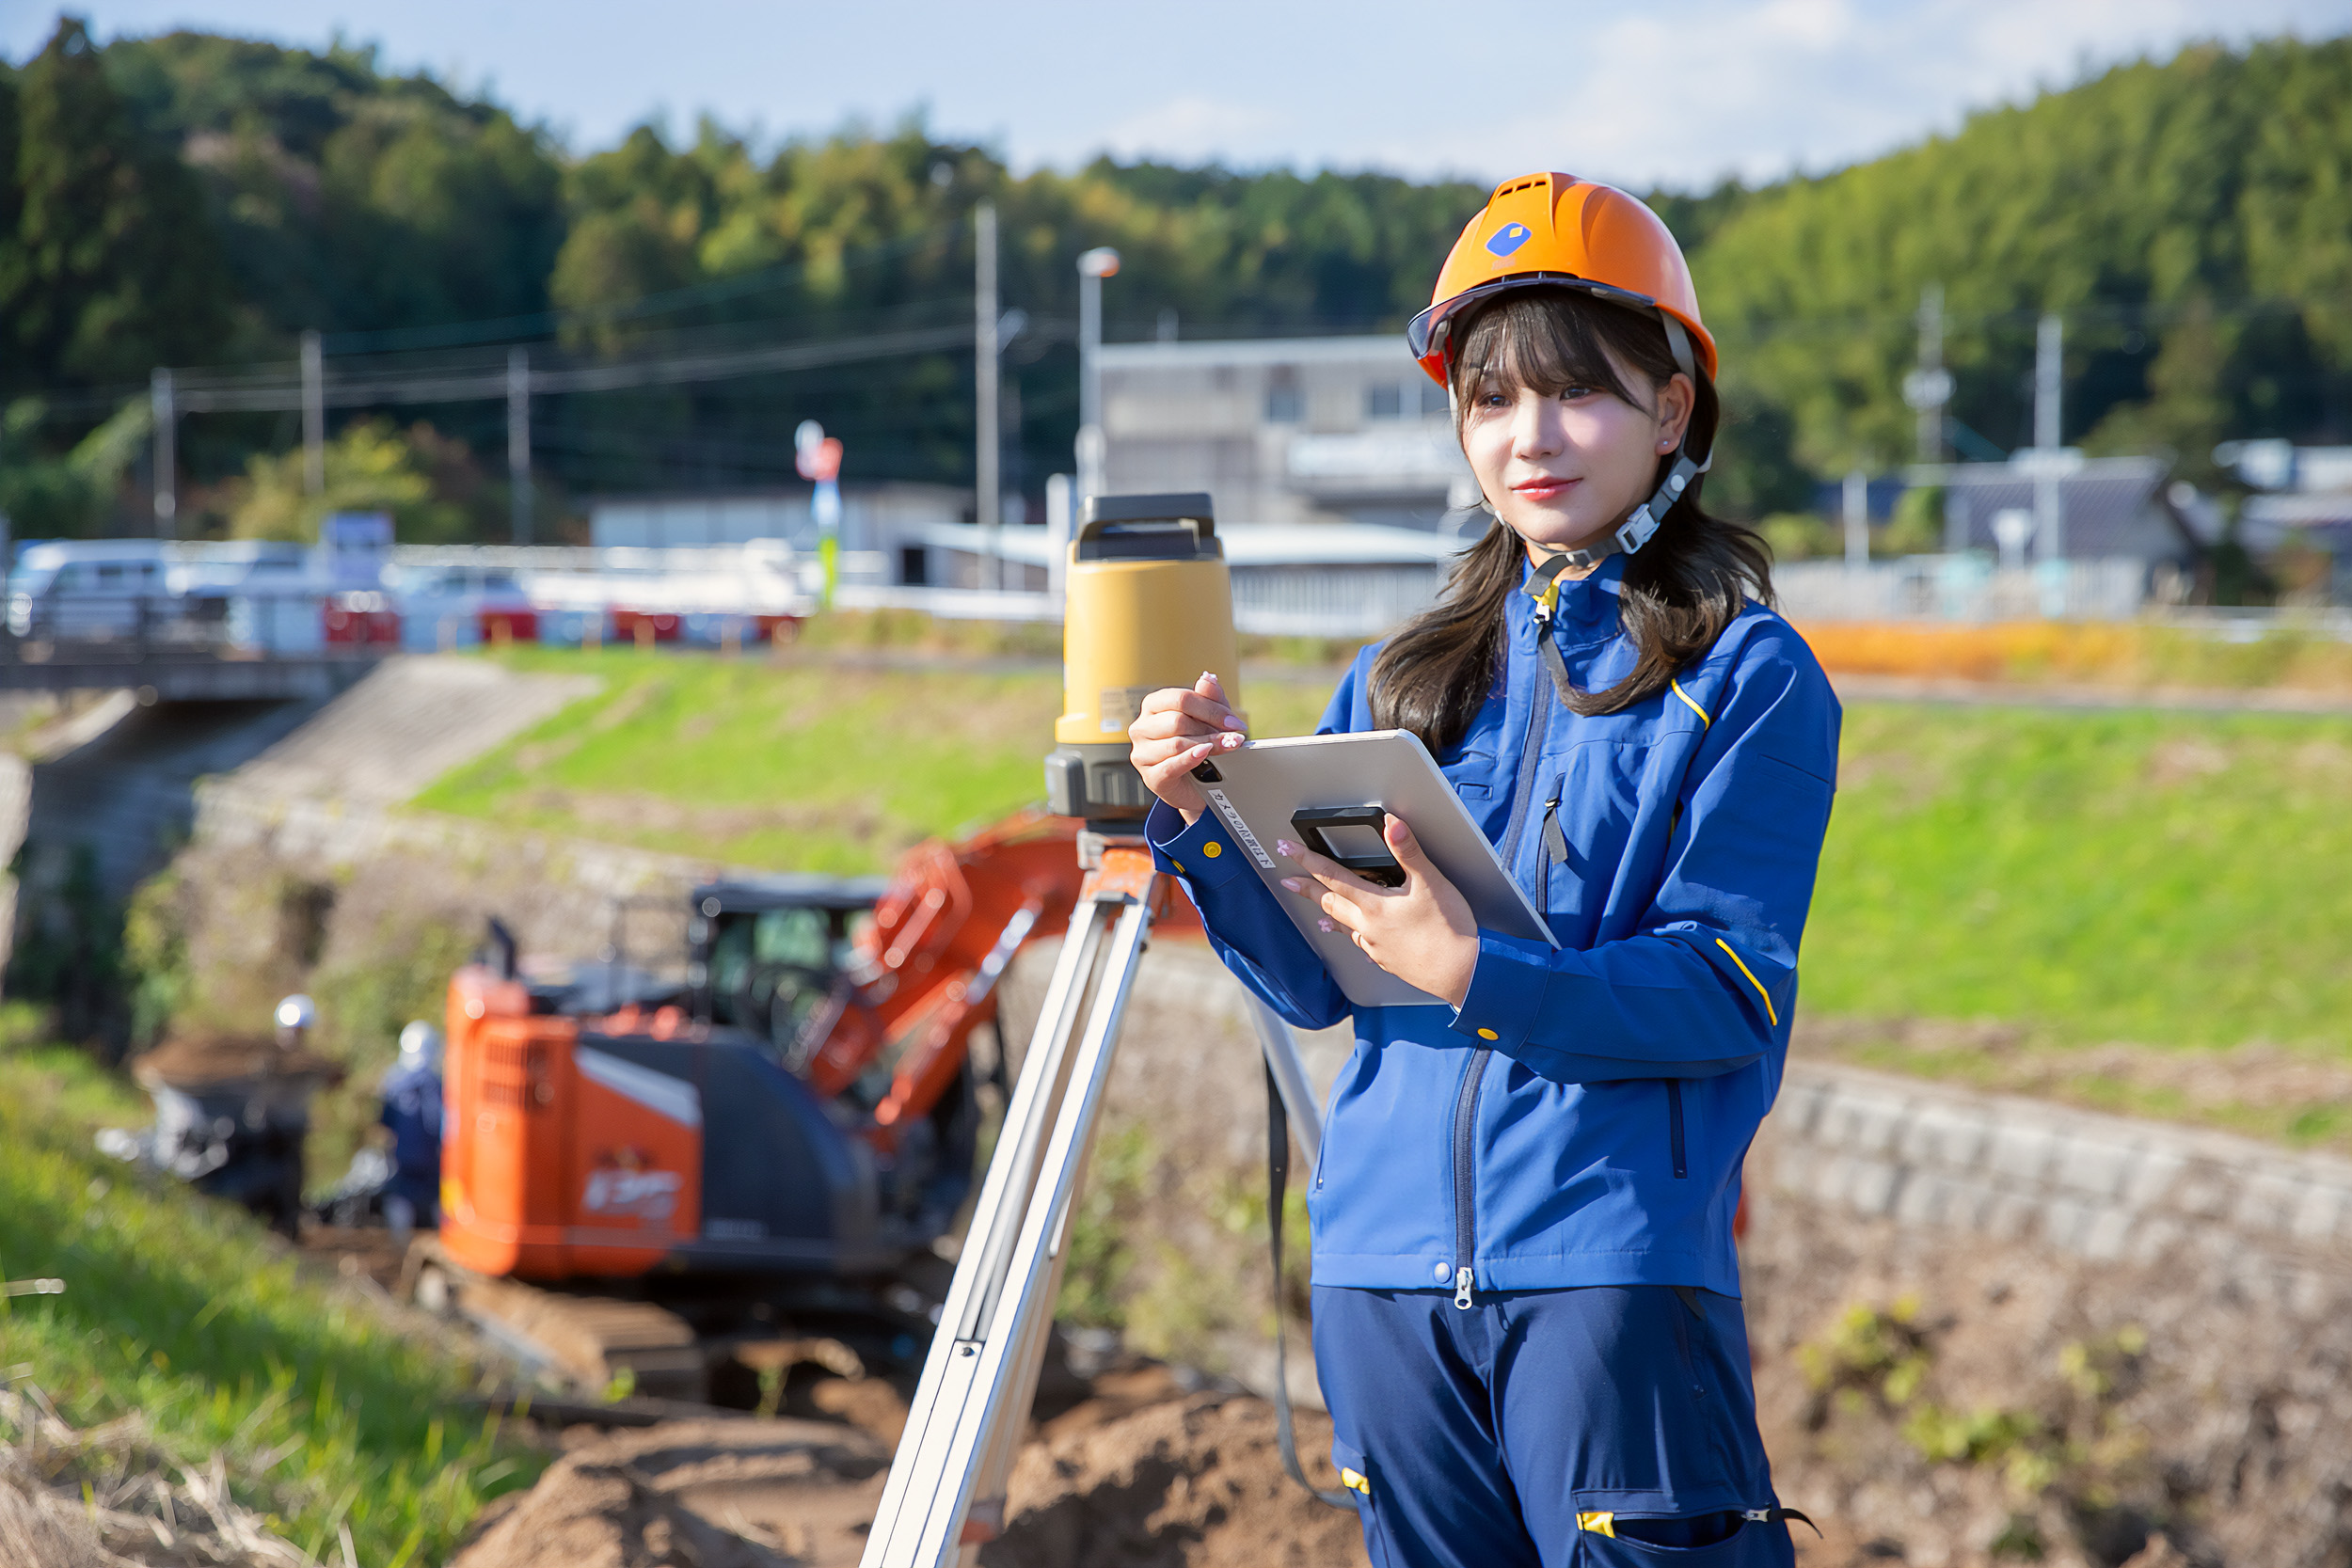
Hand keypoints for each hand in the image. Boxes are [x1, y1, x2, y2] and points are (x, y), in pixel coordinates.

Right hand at [1128, 671, 1247, 821]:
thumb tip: (1208, 677)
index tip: (1234, 721)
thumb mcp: (1209, 718)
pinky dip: (1191, 758)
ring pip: (1176, 743)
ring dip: (1207, 743)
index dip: (1210, 709)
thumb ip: (1209, 697)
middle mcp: (1141, 727)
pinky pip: (1171, 765)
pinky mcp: (1150, 777)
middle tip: (1234, 736)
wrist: (1198, 786)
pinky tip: (1205, 753)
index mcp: (1153, 705)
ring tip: (1228, 745)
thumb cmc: (1199, 745)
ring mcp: (1142, 753)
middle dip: (1211, 727)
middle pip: (1178, 720)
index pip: (1181, 699)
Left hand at [1278, 815, 1478, 1007]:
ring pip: (1345, 927)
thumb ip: (1408, 851)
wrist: (1464, 975)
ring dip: (1329, 916)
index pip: (1331, 877)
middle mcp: (1368, 928)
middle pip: (1330, 904)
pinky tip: (1360, 940)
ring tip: (1318, 914)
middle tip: (1288, 881)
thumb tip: (1391, 824)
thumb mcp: (1431, 883)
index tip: (1287, 850)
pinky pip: (1363, 946)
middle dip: (1307, 889)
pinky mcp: (1389, 961)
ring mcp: (1377, 947)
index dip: (1306, 860)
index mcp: (1374, 906)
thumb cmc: (1450, 931)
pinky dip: (1355, 937)